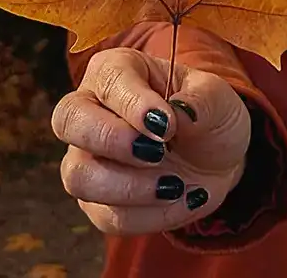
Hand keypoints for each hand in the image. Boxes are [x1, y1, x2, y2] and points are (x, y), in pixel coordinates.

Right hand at [51, 47, 250, 234]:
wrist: (217, 161)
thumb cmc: (209, 117)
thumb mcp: (219, 99)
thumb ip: (202, 100)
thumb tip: (179, 112)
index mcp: (118, 71)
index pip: (108, 79)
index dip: (133, 104)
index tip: (167, 126)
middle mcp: (90, 109)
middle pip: (68, 120)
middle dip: (112, 140)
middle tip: (157, 152)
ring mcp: (86, 157)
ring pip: (78, 176)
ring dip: (129, 187)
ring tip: (175, 184)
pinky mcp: (95, 200)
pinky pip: (106, 215)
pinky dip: (148, 214)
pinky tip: (180, 199)